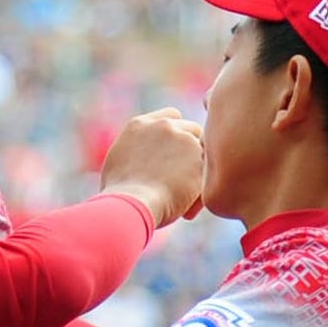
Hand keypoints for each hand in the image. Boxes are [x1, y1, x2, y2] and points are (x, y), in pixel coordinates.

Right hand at [97, 107, 204, 227]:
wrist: (130, 205)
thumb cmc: (119, 194)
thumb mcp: (119, 161)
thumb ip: (137, 150)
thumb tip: (145, 159)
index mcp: (140, 124)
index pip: (171, 117)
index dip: (177, 134)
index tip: (174, 154)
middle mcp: (163, 126)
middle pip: (192, 129)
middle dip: (192, 151)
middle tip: (184, 178)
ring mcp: (183, 139)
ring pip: (203, 151)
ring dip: (198, 170)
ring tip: (183, 199)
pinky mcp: (199, 158)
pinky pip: (209, 173)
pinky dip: (200, 190)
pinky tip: (187, 209)